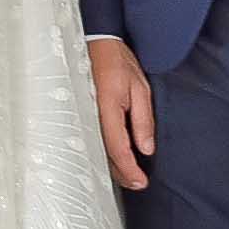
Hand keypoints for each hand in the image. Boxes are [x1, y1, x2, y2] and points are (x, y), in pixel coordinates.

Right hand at [89, 37, 156, 190]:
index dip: (129, 169)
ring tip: (131, 176)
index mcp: (107, 108)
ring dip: (114, 167)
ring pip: (98, 152)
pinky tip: (115, 161)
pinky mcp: (82, 116)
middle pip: (105, 156)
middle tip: (139, 184)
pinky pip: (94, 141)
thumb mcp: (139, 88)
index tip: (141, 182)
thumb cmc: (119, 63)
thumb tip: (146, 148)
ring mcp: (83, 117)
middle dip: (122, 174)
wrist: (96, 44)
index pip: (118, 148)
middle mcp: (91, 116)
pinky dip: (106, 155)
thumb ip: (142, 120)